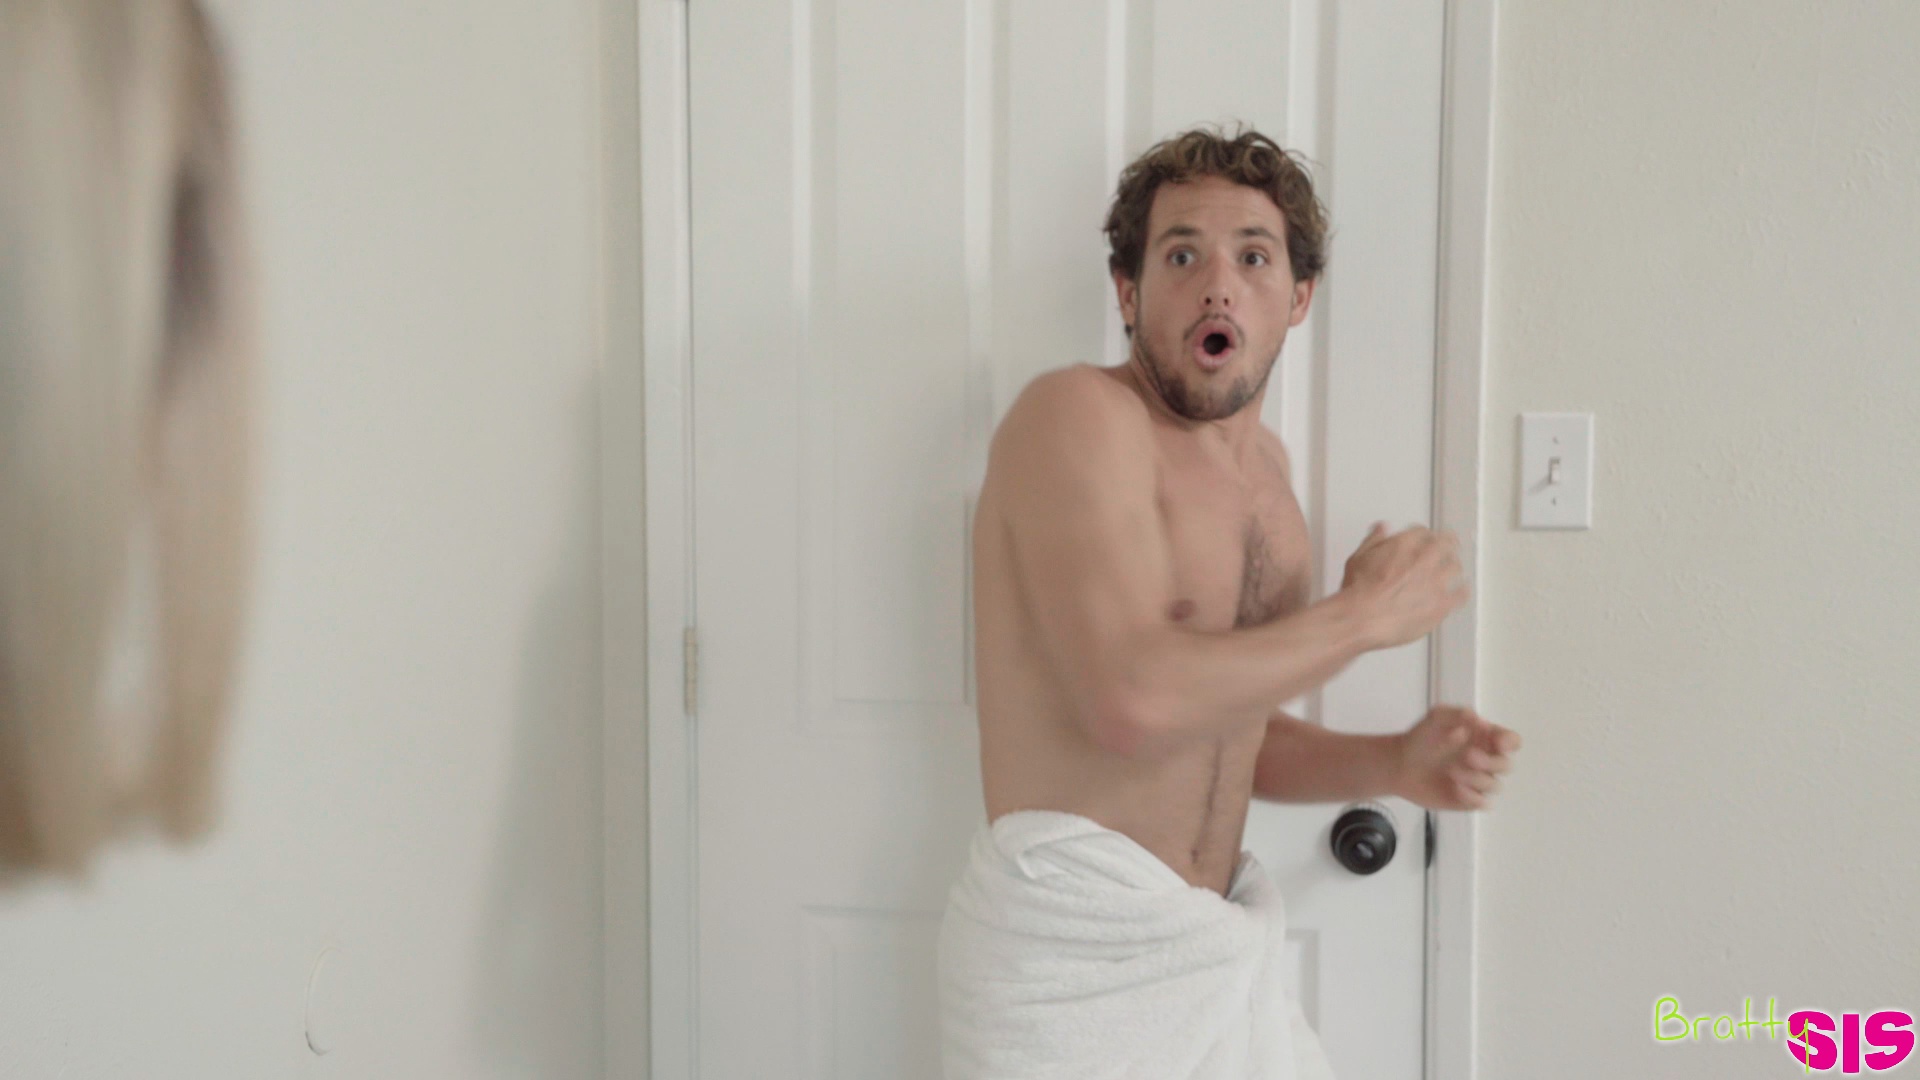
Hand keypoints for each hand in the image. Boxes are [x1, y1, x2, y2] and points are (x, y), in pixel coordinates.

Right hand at [1340, 522, 1469, 648]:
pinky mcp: (1442, 604)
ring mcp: (1435, 582)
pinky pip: (1461, 594)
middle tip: (1448, 545)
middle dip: (1446, 544)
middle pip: (1445, 544)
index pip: (1421, 531)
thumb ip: (1373, 541)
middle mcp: (1423, 559)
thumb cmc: (1358, 593)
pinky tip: (1461, 591)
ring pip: (1455, 567)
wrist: (1362, 618)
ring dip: (1453, 566)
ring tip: (1454, 567)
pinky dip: (1461, 591)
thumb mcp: (1358, 558)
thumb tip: (1381, 529)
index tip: (1424, 538)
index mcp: (1403, 545)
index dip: (1423, 535)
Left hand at [1390, 705, 1519, 810]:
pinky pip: (1483, 803)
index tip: (1498, 742)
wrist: (1399, 764)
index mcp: (1485, 739)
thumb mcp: (1435, 718)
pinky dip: (1474, 797)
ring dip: (1477, 779)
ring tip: (1452, 772)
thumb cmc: (1421, 737)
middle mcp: (1487, 761)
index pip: (1511, 741)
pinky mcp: (1468, 800)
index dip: (1510, 742)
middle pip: (1506, 765)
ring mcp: (1479, 782)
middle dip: (1490, 762)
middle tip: (1467, 755)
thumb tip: (1476, 719)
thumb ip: (1455, 714)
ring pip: (1495, 786)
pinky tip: (1456, 788)